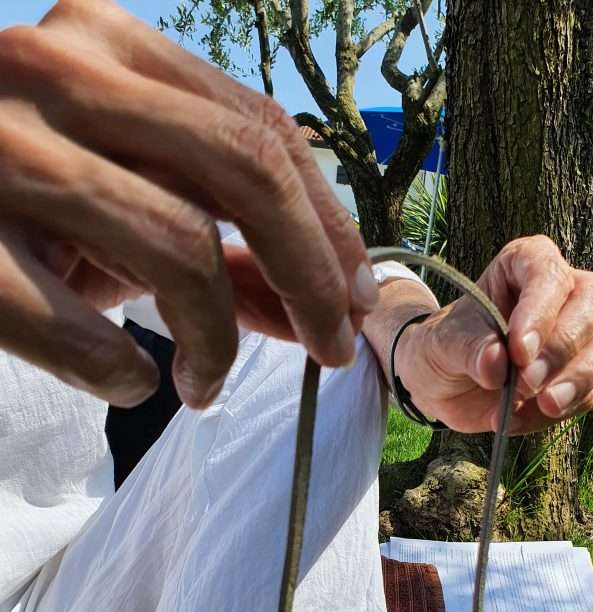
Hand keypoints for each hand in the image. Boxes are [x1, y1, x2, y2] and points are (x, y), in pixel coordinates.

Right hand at [0, 0, 377, 407]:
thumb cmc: (16, 199)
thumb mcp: (120, 193)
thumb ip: (222, 234)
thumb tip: (321, 303)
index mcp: (104, 42)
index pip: (262, 132)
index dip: (330, 228)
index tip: (356, 302)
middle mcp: (52, 72)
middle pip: (246, 172)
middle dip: (312, 276)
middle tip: (330, 350)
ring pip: (178, 250)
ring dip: (218, 342)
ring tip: (207, 385)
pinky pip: (83, 335)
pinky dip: (126, 377)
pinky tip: (131, 383)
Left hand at [396, 235, 592, 434]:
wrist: (444, 384)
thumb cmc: (445, 347)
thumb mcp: (442, 344)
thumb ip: (468, 349)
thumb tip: (495, 364)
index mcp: (526, 264)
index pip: (550, 274)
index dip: (541, 312)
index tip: (518, 351)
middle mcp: (565, 290)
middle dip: (564, 348)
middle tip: (527, 384)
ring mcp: (582, 332)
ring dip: (579, 379)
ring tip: (541, 405)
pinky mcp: (583, 375)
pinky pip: (589, 390)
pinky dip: (560, 410)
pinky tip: (519, 418)